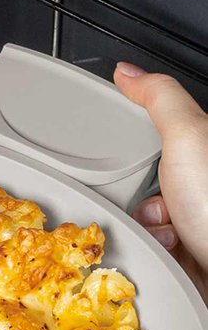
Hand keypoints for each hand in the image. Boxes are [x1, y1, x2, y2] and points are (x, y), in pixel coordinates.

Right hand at [115, 62, 207, 298]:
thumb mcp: (189, 135)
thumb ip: (160, 98)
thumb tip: (129, 72)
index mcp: (202, 154)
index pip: (159, 142)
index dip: (141, 149)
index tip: (128, 157)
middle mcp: (199, 188)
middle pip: (145, 185)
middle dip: (141, 197)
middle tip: (160, 202)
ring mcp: (192, 224)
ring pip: (142, 221)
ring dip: (146, 229)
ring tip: (168, 232)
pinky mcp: (182, 257)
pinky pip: (145, 249)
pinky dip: (149, 251)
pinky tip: (168, 251)